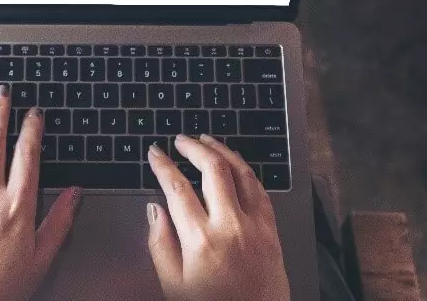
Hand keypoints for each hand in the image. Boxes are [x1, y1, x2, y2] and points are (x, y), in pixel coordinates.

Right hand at [146, 134, 290, 300]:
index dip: (163, 165)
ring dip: (222, 151)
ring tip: (206, 141)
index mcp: (201, 240)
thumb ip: (160, 244)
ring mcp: (256, 226)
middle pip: (212, 169)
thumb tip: (154, 209)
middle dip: (193, 148)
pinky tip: (236, 165)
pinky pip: (260, 189)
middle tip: (180, 140)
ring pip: (241, 172)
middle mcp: (231, 227)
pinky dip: (246, 171)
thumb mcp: (174, 286)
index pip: (177, 188)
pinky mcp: (272, 231)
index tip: (155, 153)